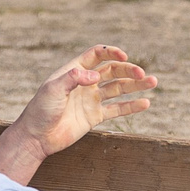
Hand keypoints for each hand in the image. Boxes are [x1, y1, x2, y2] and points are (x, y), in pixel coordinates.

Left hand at [5, 45, 156, 157]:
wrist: (36, 137)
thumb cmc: (40, 110)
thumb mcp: (53, 90)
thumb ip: (73, 79)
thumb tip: (95, 75)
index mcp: (74, 71)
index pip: (97, 55)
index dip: (111, 52)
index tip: (124, 56)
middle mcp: (85, 83)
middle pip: (112, 71)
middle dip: (129, 70)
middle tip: (143, 75)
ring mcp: (91, 100)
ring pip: (118, 88)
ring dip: (136, 86)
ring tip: (153, 82)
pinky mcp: (94, 116)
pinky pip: (117, 109)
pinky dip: (131, 106)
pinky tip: (145, 103)